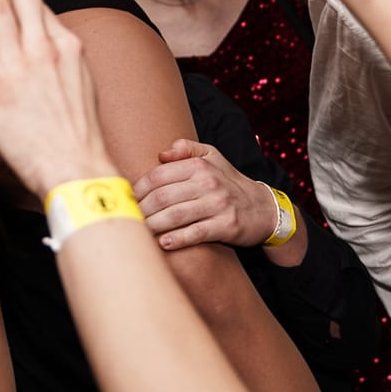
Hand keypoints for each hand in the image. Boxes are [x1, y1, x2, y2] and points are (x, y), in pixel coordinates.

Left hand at [131, 140, 279, 250]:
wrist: (264, 209)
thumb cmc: (229, 183)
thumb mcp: (213, 157)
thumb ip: (186, 148)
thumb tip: (161, 154)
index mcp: (200, 166)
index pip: (159, 175)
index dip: (138, 188)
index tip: (126, 199)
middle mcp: (209, 183)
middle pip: (163, 197)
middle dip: (141, 209)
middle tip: (128, 218)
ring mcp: (218, 205)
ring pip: (176, 216)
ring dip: (153, 225)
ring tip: (139, 231)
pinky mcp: (226, 226)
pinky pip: (196, 233)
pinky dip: (178, 239)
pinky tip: (163, 243)